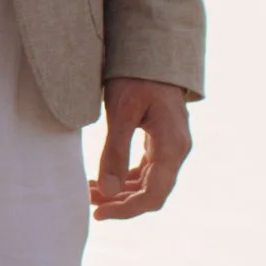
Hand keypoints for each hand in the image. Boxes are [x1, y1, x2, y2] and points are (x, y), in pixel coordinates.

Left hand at [92, 76, 192, 221]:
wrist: (151, 51)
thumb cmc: (136, 77)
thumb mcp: (120, 112)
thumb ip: (114, 152)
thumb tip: (106, 191)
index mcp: (172, 147)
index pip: (152, 195)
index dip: (126, 211)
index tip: (98, 214)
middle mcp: (177, 150)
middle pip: (151, 193)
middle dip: (120, 203)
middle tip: (88, 204)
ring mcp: (170, 146)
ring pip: (147, 182)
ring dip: (120, 192)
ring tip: (89, 192)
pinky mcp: (161, 140)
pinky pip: (145, 169)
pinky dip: (124, 178)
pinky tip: (102, 179)